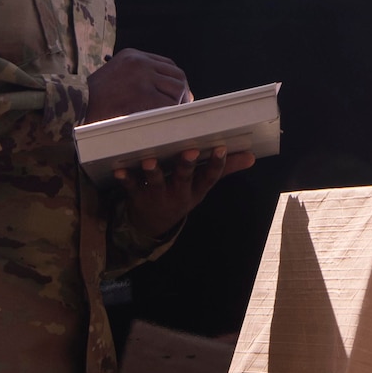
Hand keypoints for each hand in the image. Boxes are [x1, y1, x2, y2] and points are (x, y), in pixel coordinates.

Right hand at [86, 49, 189, 121]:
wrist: (76, 103)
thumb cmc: (93, 97)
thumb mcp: (114, 74)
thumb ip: (136, 76)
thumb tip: (163, 89)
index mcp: (134, 55)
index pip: (168, 65)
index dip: (176, 81)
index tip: (179, 95)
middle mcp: (140, 62)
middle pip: (177, 75)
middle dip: (183, 93)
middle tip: (182, 107)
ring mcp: (142, 77)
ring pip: (177, 89)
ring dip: (178, 104)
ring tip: (173, 115)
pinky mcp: (143, 95)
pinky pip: (168, 104)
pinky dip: (171, 113)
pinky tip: (166, 119)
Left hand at [115, 145, 255, 237]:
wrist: (152, 225)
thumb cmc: (181, 196)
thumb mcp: (203, 187)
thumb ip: (224, 169)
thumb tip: (251, 156)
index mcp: (196, 189)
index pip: (210, 177)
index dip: (217, 164)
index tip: (221, 147)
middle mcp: (179, 194)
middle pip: (184, 178)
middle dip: (187, 166)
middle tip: (189, 152)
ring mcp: (157, 196)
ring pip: (156, 183)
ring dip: (153, 172)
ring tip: (150, 161)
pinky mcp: (137, 197)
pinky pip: (130, 187)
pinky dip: (125, 179)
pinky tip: (120, 170)